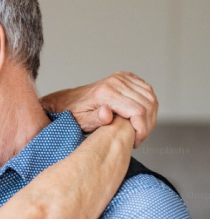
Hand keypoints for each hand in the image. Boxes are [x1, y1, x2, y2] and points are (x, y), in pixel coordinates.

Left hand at [41, 72, 157, 147]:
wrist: (69, 100)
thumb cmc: (74, 113)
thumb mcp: (81, 121)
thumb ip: (94, 119)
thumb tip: (107, 114)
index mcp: (106, 93)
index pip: (138, 111)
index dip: (142, 130)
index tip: (136, 142)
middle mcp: (116, 82)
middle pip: (148, 104)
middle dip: (147, 125)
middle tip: (139, 139)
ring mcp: (122, 77)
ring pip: (151, 97)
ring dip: (150, 116)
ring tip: (139, 130)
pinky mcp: (126, 77)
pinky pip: (147, 90)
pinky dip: (149, 105)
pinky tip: (140, 118)